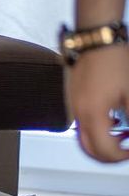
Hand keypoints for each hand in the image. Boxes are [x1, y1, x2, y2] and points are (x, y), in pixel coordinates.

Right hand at [69, 44, 128, 161]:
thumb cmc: (113, 61)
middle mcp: (77, 111)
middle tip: (126, 149)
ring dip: (102, 142)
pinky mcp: (73, 96)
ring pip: (83, 136)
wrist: (96, 39)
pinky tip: (112, 118)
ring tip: (122, 134)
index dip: (123, 157)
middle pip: (88, 149)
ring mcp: (72, 103)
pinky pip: (81, 122)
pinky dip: (96, 129)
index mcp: (91, 113)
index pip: (104, 151)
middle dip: (109, 156)